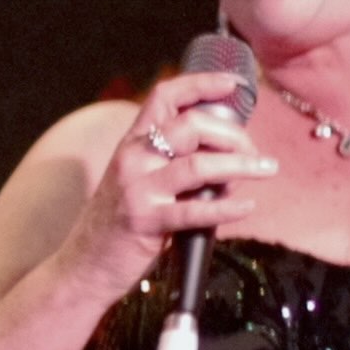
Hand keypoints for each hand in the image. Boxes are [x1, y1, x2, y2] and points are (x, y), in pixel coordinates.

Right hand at [62, 69, 279, 296]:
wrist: (83, 266)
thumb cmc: (118, 226)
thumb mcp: (138, 182)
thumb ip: (172, 166)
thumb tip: (227, 163)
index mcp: (132, 144)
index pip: (164, 97)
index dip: (201, 84)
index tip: (232, 85)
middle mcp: (133, 159)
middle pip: (192, 126)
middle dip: (233, 134)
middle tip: (255, 152)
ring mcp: (139, 189)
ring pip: (199, 165)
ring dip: (241, 164)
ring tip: (267, 169)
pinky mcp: (147, 222)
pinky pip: (196, 211)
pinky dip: (227, 208)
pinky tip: (247, 207)